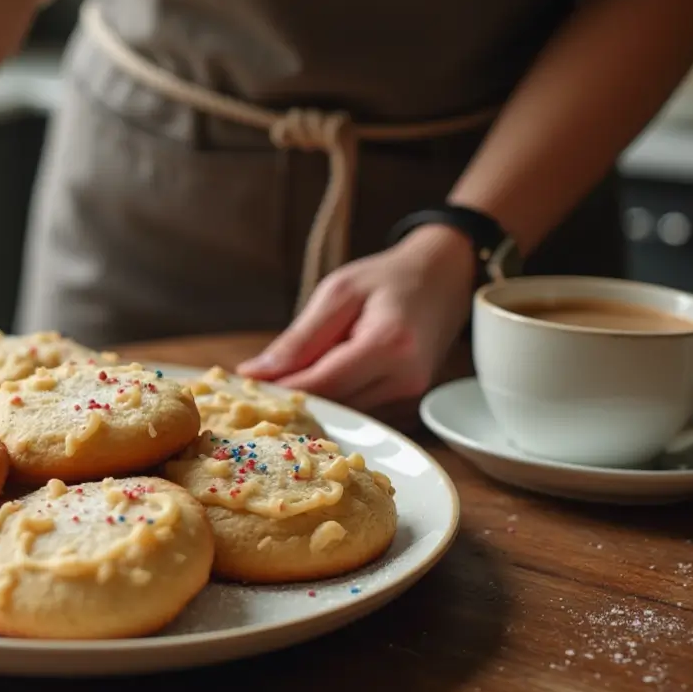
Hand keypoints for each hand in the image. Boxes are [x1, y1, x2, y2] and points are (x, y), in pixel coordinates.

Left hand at [237, 225, 476, 409]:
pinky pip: (362, 413)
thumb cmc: (387, 278)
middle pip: (333, 405)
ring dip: (316, 402)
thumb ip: (298, 339)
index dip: (281, 390)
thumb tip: (255, 373)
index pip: (321, 383)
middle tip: (259, 390)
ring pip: (346, 414)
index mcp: (387, 344)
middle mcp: (405, 378)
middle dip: (294, 399)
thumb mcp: (337, 293)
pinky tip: (321, 384)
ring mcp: (411, 395)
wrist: (444, 277)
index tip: (247, 388)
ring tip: (288, 383)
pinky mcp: (410, 403)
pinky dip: (338, 402)